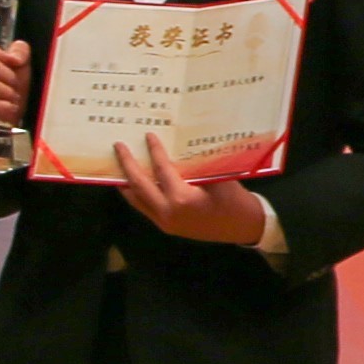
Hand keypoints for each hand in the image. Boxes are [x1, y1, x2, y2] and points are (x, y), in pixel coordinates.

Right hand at [0, 35, 31, 131]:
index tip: (15, 63)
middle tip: (16, 87)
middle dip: (8, 76)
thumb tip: (15, 58)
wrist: (2, 119)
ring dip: (7, 92)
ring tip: (13, 99)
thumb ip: (19, 52)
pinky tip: (8, 110)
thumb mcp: (19, 66)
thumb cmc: (8, 88)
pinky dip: (2, 107)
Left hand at [108, 132, 274, 248]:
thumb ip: (197, 165)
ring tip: (118, 167)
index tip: (148, 135)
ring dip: (126, 183)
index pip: (161, 169)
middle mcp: (167, 212)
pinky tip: (134, 185)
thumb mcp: (220, 178)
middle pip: (139, 185)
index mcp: (181, 199)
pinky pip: (145, 208)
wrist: (245, 228)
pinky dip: (137, 195)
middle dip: (127, 165)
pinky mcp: (168, 226)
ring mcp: (165, 222)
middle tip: (118, 148)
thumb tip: (180, 147)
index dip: (154, 150)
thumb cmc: (236, 202)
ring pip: (137, 200)